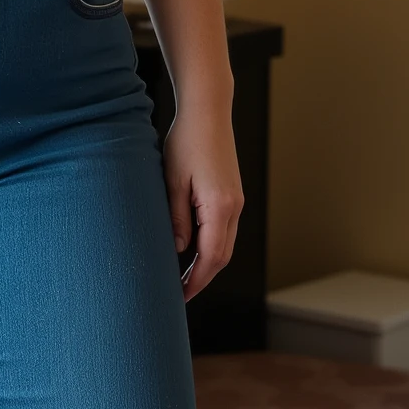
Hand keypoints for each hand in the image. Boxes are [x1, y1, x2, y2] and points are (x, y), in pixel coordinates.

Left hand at [163, 102, 243, 302]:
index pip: (211, 257)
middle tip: (179, 294)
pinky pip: (224, 230)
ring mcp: (236, 201)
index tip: (180, 296)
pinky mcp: (232, 194)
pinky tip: (192, 250)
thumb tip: (180, 250)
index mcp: (220, 206)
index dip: (196, 280)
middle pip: (222, 256)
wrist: (208, 112)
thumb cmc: (186, 142)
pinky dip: (210, 246)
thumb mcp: (172, 181)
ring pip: (225, 245)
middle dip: (202, 278)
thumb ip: (176, 219)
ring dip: (206, 263)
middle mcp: (234, 207)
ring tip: (182, 277)